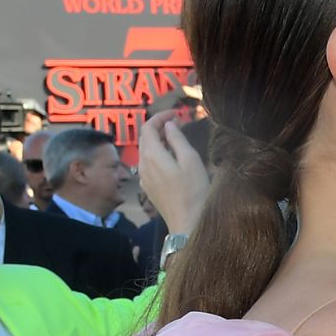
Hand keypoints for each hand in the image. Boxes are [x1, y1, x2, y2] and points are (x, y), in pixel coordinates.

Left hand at [138, 111, 210, 231]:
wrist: (187, 222)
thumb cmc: (193, 189)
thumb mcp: (190, 160)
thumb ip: (177, 139)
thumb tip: (169, 125)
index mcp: (151, 155)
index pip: (148, 127)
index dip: (160, 116)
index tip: (177, 113)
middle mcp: (142, 164)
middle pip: (145, 138)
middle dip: (159, 126)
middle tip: (178, 122)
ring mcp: (143, 177)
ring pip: (146, 151)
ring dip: (158, 140)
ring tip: (176, 137)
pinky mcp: (148, 187)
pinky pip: (148, 163)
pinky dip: (157, 153)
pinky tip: (171, 157)